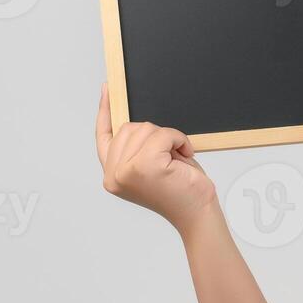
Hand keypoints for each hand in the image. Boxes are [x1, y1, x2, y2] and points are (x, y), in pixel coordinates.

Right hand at [95, 83, 216, 233]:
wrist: (198, 213)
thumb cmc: (181, 191)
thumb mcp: (153, 166)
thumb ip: (136, 148)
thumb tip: (135, 123)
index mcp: (112, 175)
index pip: (103, 136)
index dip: (105, 110)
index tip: (108, 89)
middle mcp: (113, 175)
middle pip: (129, 128)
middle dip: (155, 135)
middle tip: (171, 157)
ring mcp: (126, 171)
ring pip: (146, 129)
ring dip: (168, 138)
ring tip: (177, 160)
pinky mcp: (145, 166)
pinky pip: (163, 134)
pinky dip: (178, 140)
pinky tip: (185, 156)